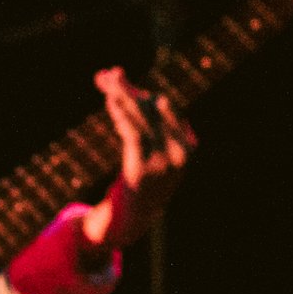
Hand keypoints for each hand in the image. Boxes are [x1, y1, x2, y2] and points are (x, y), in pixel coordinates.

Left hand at [83, 66, 196, 248]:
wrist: (134, 220)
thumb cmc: (140, 180)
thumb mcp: (149, 150)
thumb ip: (138, 118)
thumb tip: (116, 75)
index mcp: (188, 147)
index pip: (163, 108)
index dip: (138, 90)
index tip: (116, 77)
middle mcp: (179, 153)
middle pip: (151, 109)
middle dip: (128, 89)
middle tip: (108, 73)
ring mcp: (162, 163)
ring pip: (141, 118)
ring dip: (122, 96)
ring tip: (104, 79)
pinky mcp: (142, 171)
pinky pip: (132, 134)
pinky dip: (122, 114)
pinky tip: (110, 101)